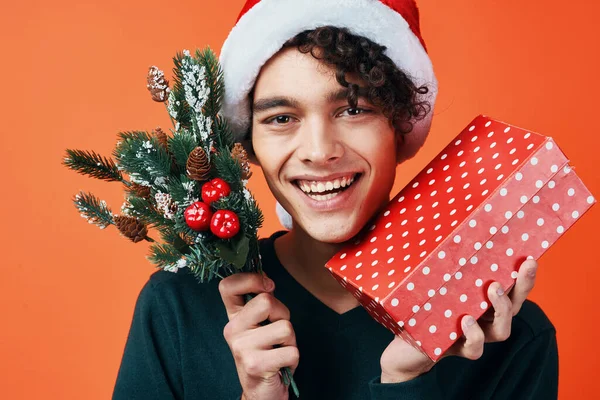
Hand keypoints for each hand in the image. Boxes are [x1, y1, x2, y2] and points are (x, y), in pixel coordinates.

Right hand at [219, 273, 298, 399]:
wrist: (262, 393)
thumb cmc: (267, 354)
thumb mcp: (259, 327)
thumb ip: (261, 305)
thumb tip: (268, 282)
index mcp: (233, 318)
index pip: (227, 286)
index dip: (252, 279)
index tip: (268, 287)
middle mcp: (232, 330)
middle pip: (266, 301)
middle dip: (283, 314)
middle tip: (278, 331)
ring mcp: (242, 348)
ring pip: (285, 327)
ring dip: (291, 340)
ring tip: (279, 350)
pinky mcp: (255, 365)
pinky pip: (291, 350)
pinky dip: (293, 358)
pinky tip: (281, 365)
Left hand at [379, 259, 537, 382]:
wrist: (404, 345)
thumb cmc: (420, 308)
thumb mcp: (433, 283)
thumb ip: (444, 266)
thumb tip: (446, 234)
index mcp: (483, 300)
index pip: (511, 288)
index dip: (525, 275)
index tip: (530, 257)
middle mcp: (485, 319)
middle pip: (515, 306)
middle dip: (523, 286)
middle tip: (523, 266)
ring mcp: (474, 335)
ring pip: (501, 330)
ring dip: (502, 308)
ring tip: (492, 288)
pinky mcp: (458, 349)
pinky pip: (475, 348)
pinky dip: (474, 335)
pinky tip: (465, 320)